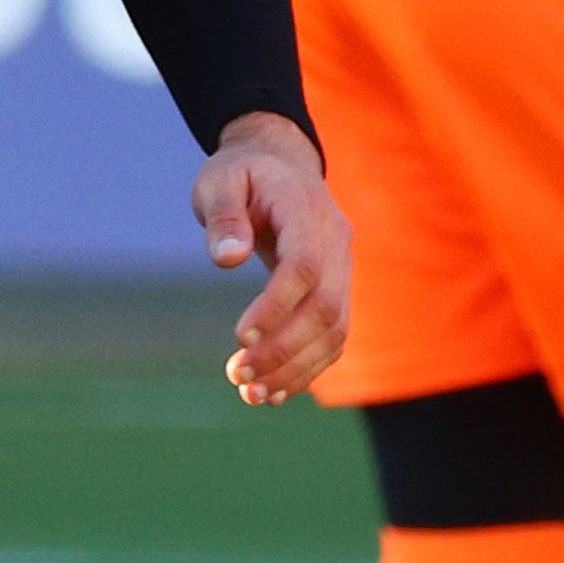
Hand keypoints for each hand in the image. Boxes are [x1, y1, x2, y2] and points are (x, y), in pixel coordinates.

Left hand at [191, 113, 352, 404]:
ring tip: (251, 394)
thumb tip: (227, 259)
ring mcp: (343, 269)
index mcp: (306, 210)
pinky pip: (333, 338)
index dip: (277, 306)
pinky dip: (307, 369)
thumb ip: (224, 216)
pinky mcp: (337, 291)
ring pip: (335, 330)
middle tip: (238, 376)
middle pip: (326, 307)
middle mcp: (335, 242)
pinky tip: (272, 392)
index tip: (240, 336)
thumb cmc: (243, 174)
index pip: (304, 266)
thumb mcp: (221, 181)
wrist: (282, 167)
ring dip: (295, 368)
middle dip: (284, 348)